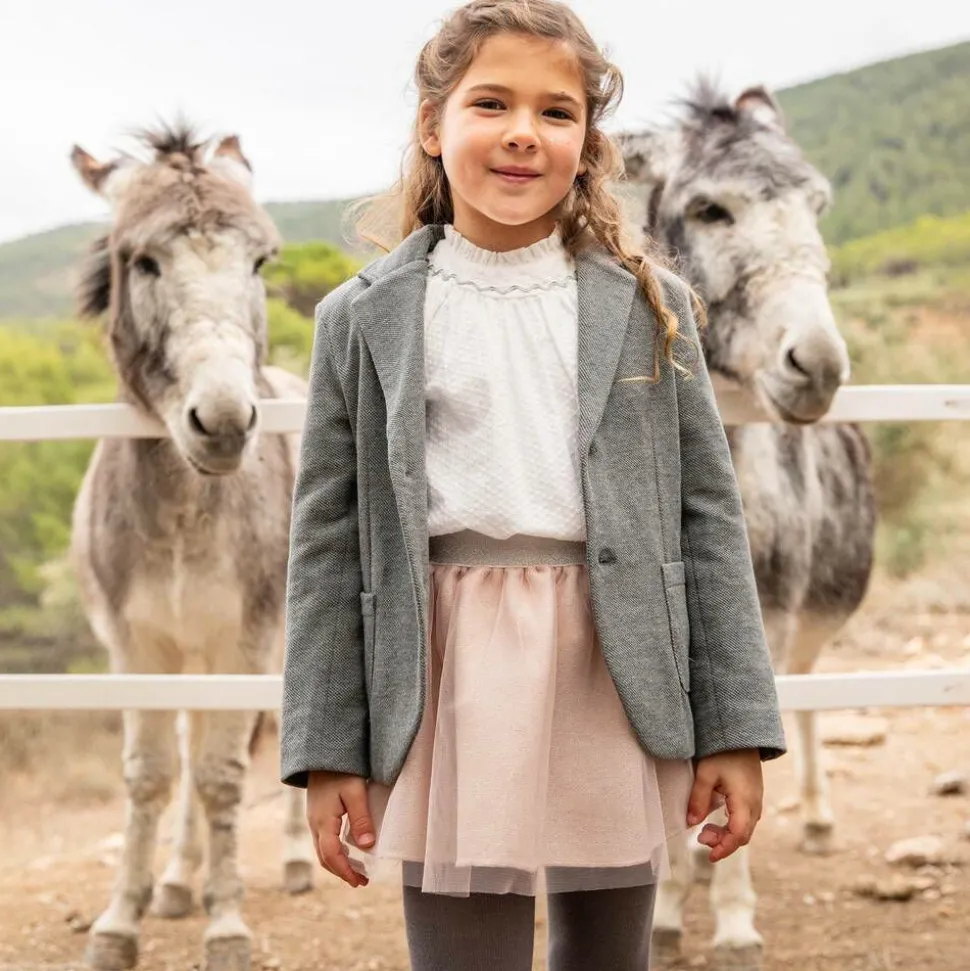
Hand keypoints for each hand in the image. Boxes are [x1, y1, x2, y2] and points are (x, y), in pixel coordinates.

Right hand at [306, 770, 374, 887]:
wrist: (323, 751)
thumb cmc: (341, 769)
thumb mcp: (355, 792)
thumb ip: (361, 818)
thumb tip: (368, 846)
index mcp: (323, 821)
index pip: (332, 855)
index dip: (345, 872)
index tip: (359, 882)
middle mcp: (314, 823)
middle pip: (325, 857)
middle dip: (342, 872)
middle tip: (361, 881)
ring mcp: (314, 818)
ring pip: (322, 849)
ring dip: (338, 863)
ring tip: (356, 870)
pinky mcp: (317, 813)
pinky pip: (323, 840)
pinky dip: (334, 851)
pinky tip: (347, 849)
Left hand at [686, 749, 762, 862]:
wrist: (741, 734)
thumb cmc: (723, 752)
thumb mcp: (706, 773)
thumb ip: (698, 799)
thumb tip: (691, 823)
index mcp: (745, 801)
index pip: (738, 834)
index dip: (725, 848)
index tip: (710, 856)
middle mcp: (755, 804)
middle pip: (743, 835)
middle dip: (723, 842)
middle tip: (701, 838)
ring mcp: (756, 800)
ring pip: (745, 828)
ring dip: (727, 834)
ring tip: (706, 830)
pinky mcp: (753, 796)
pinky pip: (746, 819)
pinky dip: (732, 825)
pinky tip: (717, 820)